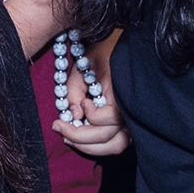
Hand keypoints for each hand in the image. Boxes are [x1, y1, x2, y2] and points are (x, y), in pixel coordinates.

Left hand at [54, 35, 129, 157]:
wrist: (121, 45)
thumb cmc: (102, 51)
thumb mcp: (82, 65)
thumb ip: (73, 90)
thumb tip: (75, 115)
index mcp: (124, 92)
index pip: (109, 118)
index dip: (92, 116)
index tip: (82, 101)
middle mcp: (133, 110)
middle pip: (109, 138)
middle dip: (80, 138)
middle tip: (58, 127)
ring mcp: (134, 119)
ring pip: (115, 146)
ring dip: (89, 147)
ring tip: (68, 137)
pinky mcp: (131, 125)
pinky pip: (116, 143)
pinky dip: (98, 146)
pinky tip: (81, 136)